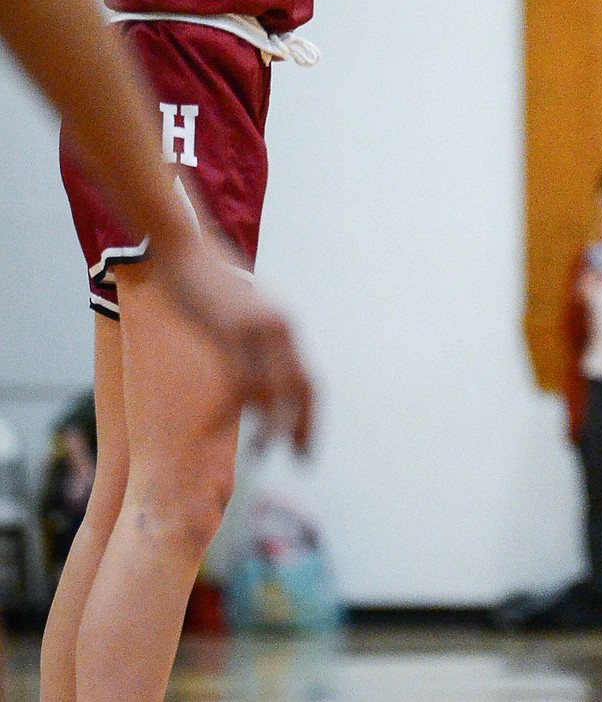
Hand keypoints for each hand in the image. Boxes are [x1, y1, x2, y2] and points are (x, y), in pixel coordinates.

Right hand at [166, 228, 314, 451]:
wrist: (185, 247)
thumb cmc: (207, 280)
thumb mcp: (238, 312)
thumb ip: (251, 339)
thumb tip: (252, 372)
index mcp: (283, 325)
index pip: (309, 380)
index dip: (311, 416)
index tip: (305, 446)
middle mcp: (279, 328)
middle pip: (302, 389)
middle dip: (303, 427)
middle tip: (300, 459)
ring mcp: (256, 329)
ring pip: (272, 392)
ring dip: (269, 428)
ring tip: (260, 453)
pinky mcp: (230, 331)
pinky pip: (235, 382)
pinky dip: (228, 412)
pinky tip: (215, 430)